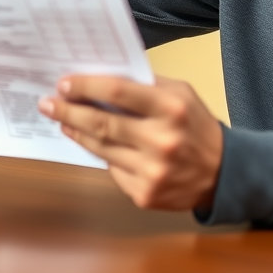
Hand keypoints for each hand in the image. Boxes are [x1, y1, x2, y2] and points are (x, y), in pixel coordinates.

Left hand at [38, 75, 222, 212]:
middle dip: (68, 111)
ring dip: (76, 132)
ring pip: (100, 148)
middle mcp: (162, 141)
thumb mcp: (179, 93)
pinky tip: (90, 142)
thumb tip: (98, 77)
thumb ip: (144, 84)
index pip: (118, 91)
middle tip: (47, 103)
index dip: (86, 87)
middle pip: (102, 123)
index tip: (63, 84)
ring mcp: (152, 172)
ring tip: (62, 120)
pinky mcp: (145, 195)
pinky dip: (100, 154)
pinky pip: (111, 170)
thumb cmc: (195, 124)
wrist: (225, 173)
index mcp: (170, 108)